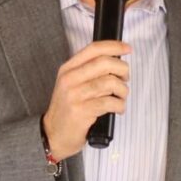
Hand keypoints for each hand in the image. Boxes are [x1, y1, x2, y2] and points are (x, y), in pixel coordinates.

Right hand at [40, 39, 131, 160]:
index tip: (127, 49)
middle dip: (122, 69)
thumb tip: (116, 62)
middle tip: (125, 78)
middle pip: (104, 63)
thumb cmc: (68, 109)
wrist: (53, 134)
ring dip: (122, 90)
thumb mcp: (71, 85)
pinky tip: (118, 108)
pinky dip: (119, 105)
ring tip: (121, 97)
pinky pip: (109, 102)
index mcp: (67, 69)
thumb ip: (88, 72)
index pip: (93, 49)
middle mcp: (69, 79)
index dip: (114, 46)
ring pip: (109, 83)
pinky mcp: (82, 111)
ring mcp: (75, 95)